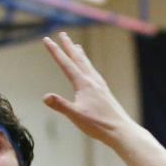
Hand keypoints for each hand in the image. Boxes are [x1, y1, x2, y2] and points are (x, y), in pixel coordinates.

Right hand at [42, 32, 135, 146]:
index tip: (47, 39)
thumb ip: (61, 105)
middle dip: (69, 46)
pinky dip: (89, 66)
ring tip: (77, 46)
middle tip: (62, 34)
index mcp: (84, 84)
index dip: (55, 51)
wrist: (121, 130)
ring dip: (80, 54)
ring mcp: (100, 86)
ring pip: (88, 65)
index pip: (66, 64)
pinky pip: (94, 73)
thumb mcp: (76, 116)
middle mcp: (93, 81)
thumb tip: (45, 97)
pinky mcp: (105, 93)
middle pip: (78, 59)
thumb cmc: (98, 124)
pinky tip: (90, 71)